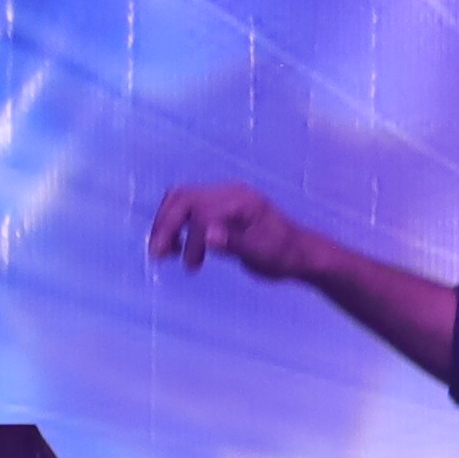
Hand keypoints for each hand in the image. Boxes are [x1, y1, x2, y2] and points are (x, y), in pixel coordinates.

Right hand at [150, 181, 318, 278]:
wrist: (299, 254)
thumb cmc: (285, 255)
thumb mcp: (263, 253)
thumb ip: (234, 243)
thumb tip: (208, 235)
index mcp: (242, 200)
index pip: (202, 211)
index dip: (191, 238)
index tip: (192, 265)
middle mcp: (230, 192)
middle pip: (183, 197)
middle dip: (166, 225)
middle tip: (158, 255)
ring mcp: (222, 198)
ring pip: (180, 200)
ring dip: (166, 224)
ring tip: (164, 253)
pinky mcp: (217, 209)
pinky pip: (186, 209)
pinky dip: (174, 225)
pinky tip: (177, 249)